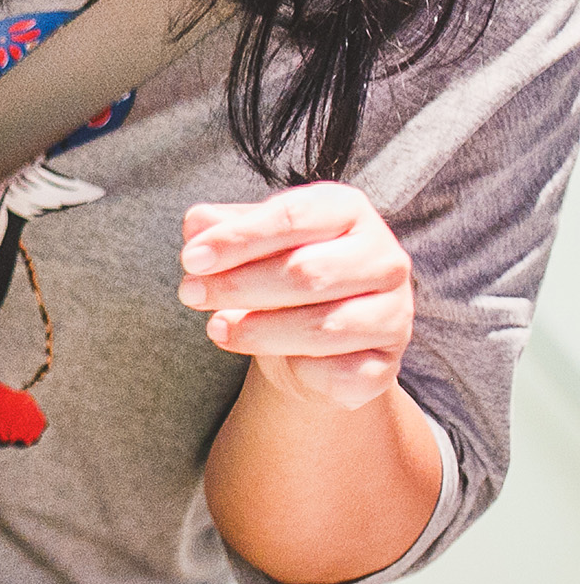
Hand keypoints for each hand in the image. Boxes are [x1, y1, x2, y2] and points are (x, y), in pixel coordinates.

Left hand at [180, 183, 412, 411]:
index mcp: (348, 212)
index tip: (190, 260)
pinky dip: (300, 369)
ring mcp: (394, 313)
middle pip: (307, 272)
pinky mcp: (387, 364)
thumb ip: (222, 228)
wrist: (309, 345)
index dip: (238, 239)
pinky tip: (278, 362)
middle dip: (238, 286)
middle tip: (189, 295)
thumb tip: (198, 224)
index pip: (293, 217)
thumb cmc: (274, 276)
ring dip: (258, 331)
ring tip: (215, 329)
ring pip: (323, 327)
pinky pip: (340, 371)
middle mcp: (384, 258)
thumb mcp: (248, 244)